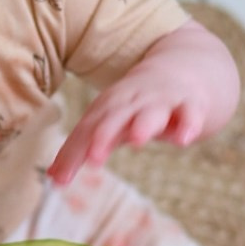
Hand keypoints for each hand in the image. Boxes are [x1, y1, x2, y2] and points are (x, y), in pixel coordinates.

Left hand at [48, 21, 238, 184]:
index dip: (73, 153)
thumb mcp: (110, 121)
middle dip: (104, 135)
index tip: (60, 179)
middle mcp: (133, 102)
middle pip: (115, 118)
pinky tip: (184, 139)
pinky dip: (187, 124)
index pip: (87, 130)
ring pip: (151, 113)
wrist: (186, 65)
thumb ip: (83, 148)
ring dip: (143, 124)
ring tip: (137, 140)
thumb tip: (53, 179)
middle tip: (94, 158)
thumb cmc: (138, 104)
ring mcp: (163, 101)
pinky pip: (190, 114)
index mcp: (109, 107)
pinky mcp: (191, 104)